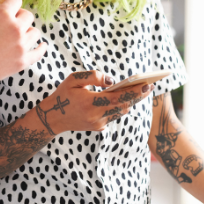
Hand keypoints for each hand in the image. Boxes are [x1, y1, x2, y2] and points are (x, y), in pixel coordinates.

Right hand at [0, 0, 46, 93]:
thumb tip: (6, 13)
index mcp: (3, 15)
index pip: (17, 0)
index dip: (12, 3)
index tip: (11, 7)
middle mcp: (15, 28)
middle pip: (28, 16)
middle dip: (20, 18)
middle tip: (13, 23)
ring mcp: (21, 45)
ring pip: (35, 32)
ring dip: (28, 32)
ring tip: (20, 36)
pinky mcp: (23, 61)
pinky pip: (39, 52)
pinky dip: (41, 48)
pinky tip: (41, 45)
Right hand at [35, 70, 151, 134]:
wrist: (54, 117)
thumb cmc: (63, 95)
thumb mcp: (73, 79)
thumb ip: (93, 76)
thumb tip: (111, 80)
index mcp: (91, 103)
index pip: (118, 98)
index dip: (134, 92)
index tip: (147, 84)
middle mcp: (97, 116)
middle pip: (124, 106)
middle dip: (138, 96)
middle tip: (149, 85)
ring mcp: (99, 123)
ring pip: (120, 112)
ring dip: (130, 101)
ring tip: (141, 90)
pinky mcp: (99, 127)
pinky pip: (114, 115)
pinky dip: (120, 106)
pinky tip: (125, 98)